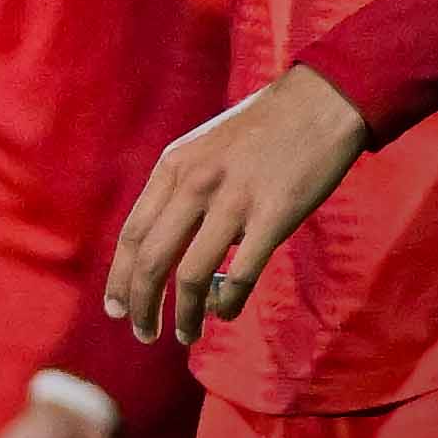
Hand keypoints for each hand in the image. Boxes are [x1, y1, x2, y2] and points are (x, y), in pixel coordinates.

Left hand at [105, 67, 367, 348]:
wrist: (321, 101)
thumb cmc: (264, 128)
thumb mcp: (205, 148)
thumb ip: (182, 189)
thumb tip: (166, 243)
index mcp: (173, 167)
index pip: (133, 235)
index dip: (121, 278)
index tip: (117, 309)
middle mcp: (195, 183)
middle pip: (152, 261)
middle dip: (142, 305)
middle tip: (143, 333)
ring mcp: (234, 200)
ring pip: (190, 276)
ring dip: (184, 315)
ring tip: (186, 335)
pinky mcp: (274, 216)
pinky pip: (240, 274)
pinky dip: (226, 303)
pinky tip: (224, 313)